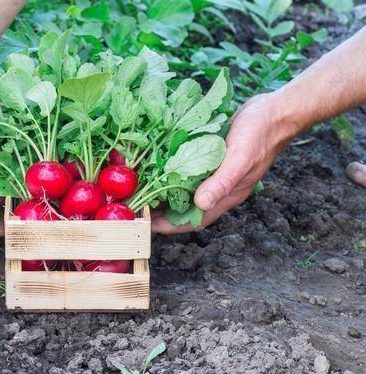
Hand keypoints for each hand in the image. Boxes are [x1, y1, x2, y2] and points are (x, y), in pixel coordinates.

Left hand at [151, 93, 293, 233]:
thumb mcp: (240, 158)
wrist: (274, 111)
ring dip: (162, 190)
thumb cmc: (260, 134)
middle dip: (160, 210)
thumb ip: (221, 182)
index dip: (169, 225)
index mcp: (226, 195)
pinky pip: (186, 170)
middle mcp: (217, 188)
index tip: (146, 224)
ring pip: (183, 189)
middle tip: (136, 205)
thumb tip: (201, 204)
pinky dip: (170, 171)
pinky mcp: (209, 158)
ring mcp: (213, 173)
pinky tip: (154, 165)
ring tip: (139, 188)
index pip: (193, 220)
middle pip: (183, 207)